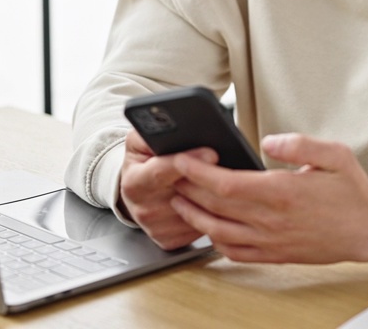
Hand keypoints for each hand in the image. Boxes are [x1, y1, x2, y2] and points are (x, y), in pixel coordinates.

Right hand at [118, 128, 216, 249]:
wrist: (136, 193)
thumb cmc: (143, 163)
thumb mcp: (139, 142)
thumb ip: (150, 132)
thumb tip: (172, 127)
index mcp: (135, 182)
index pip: (161, 171)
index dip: (189, 161)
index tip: (212, 152)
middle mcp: (144, 208)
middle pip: (186, 193)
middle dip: (211, 178)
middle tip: (232, 165)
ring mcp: (157, 228)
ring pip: (198, 212)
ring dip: (215, 197)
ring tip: (227, 182)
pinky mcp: (170, 241)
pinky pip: (200, 228)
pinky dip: (212, 214)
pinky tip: (218, 201)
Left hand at [170, 133, 367, 264]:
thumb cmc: (353, 190)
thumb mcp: (335, 154)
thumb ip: (299, 143)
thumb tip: (268, 141)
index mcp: (283, 192)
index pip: (226, 184)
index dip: (198, 172)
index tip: (182, 159)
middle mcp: (272, 220)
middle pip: (215, 207)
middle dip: (187, 190)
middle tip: (170, 175)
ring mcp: (272, 241)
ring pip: (218, 233)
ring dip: (194, 217)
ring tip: (179, 199)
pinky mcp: (275, 255)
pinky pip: (235, 253)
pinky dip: (215, 241)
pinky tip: (208, 228)